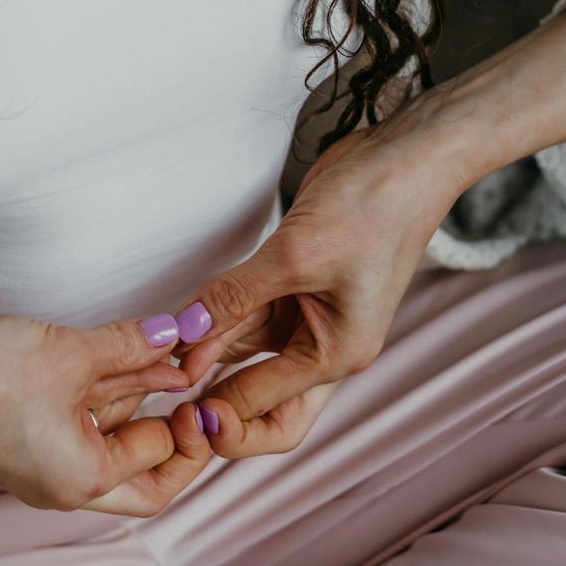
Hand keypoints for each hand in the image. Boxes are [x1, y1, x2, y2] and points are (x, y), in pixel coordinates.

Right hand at [0, 313, 211, 516]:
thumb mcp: (72, 354)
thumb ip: (131, 346)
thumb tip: (175, 335)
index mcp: (82, 481)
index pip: (159, 471)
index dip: (188, 431)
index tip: (199, 392)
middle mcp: (65, 479)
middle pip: (141, 468)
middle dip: (170, 427)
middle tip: (193, 389)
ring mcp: (44, 456)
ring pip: (111, 432)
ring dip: (140, 394)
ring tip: (171, 355)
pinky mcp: (28, 428)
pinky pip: (83, 414)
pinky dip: (108, 386)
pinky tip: (130, 352)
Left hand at [171, 103, 466, 456]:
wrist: (402, 156)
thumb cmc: (373, 206)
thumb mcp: (296, 255)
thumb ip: (234, 297)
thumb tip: (184, 334)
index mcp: (339, 354)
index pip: (269, 408)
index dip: (218, 409)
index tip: (174, 396)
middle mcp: (326, 344)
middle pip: (263, 399)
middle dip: (218, 401)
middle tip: (171, 394)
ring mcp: (309, 316)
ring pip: (246, 350)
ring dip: (207, 350)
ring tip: (164, 348)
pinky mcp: (293, 286)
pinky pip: (247, 314)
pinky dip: (216, 317)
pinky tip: (184, 320)